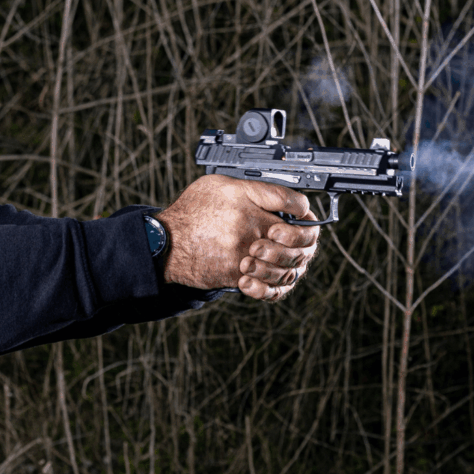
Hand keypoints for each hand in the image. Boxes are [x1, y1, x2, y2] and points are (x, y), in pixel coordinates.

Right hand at [156, 175, 319, 300]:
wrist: (166, 242)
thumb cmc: (193, 211)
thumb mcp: (225, 185)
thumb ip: (259, 190)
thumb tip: (289, 199)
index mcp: (253, 208)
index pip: (299, 209)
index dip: (307, 213)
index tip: (305, 215)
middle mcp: (253, 233)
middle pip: (300, 242)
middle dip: (305, 241)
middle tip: (299, 238)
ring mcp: (247, 258)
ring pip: (287, 268)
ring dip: (290, 263)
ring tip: (282, 256)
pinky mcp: (237, 278)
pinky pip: (268, 288)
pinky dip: (274, 284)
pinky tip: (269, 275)